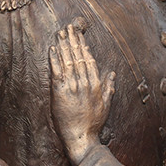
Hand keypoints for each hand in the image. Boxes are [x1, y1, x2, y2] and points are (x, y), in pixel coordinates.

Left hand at [49, 24, 115, 163]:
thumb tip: (112, 74)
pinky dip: (55, 59)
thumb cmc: (94, 124)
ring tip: (60, 34)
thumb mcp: (106, 105)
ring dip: (63, 45)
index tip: (79, 36)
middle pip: (78, 57)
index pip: (89, 60)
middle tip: (68, 28)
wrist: (81, 138)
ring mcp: (72, 87)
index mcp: (96, 85)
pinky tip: (53, 49)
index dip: (83, 47)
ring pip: (67, 61)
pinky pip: (56, 72)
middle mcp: (85, 83)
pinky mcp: (59, 93)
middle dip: (73, 40)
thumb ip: (109, 87)